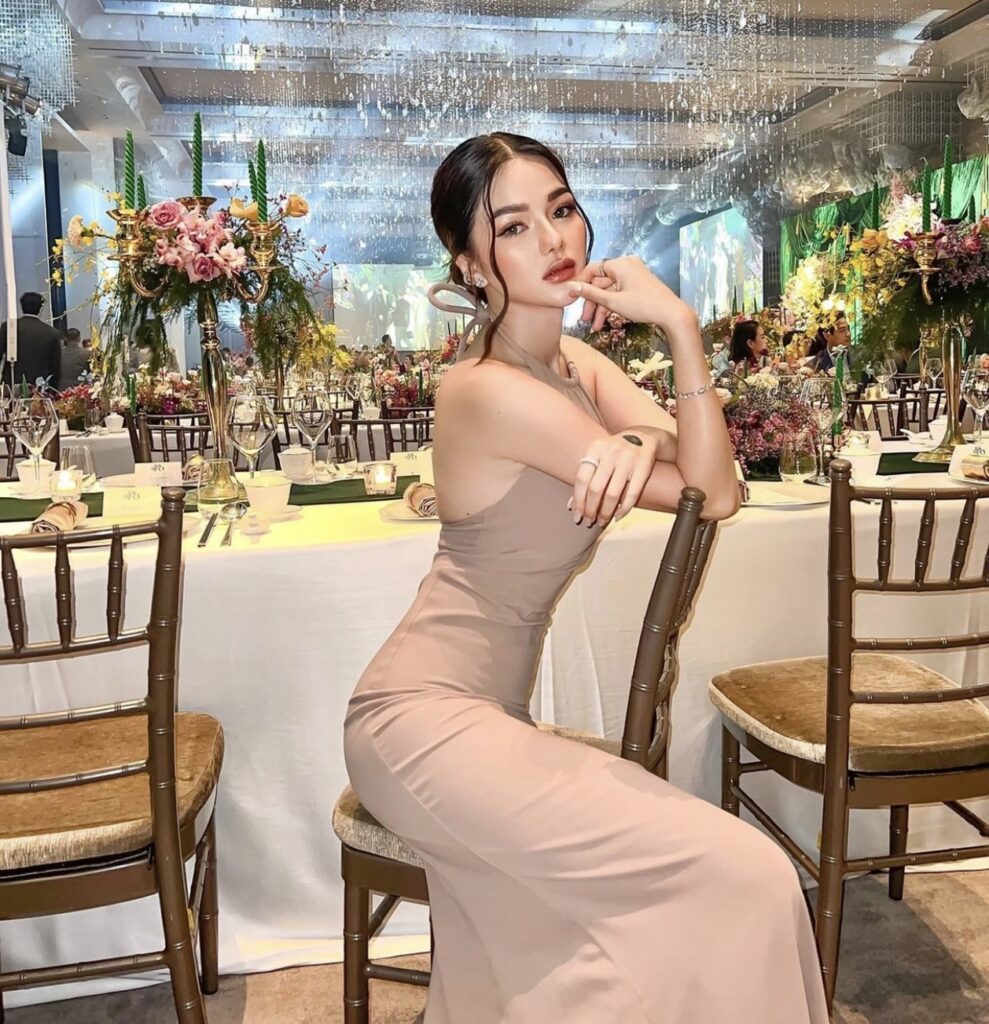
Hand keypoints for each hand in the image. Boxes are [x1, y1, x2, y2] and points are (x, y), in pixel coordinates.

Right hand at [569, 256, 696, 334]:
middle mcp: (626, 266)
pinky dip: (611, 306)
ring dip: (600, 308)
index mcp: (620, 264)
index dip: (580, 283)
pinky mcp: (636, 285)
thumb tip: (571, 286)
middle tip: (583, 318)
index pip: (593, 269)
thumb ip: (591, 293)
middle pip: (600, 282)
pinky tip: (604, 322)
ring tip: (594, 326)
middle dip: (591, 302)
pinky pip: (618, 293)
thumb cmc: (643, 305)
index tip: (571, 297)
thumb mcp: (613, 301)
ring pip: (609, 290)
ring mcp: (632, 275)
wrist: (671, 313)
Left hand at [569, 430, 658, 526]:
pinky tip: (618, 516)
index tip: (577, 514)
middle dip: (591, 509)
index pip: (581, 478)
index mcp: (595, 448)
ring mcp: (628, 459)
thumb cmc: (615, 452)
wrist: (643, 437)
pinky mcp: (643, 467)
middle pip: (596, 488)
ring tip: (602, 521)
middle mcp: (611, 452)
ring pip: (613, 494)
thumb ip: (586, 478)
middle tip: (589, 521)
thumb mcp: (598, 457)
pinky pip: (632, 493)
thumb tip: (571, 505)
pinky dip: (624, 508)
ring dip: (606, 512)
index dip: (578, 500)